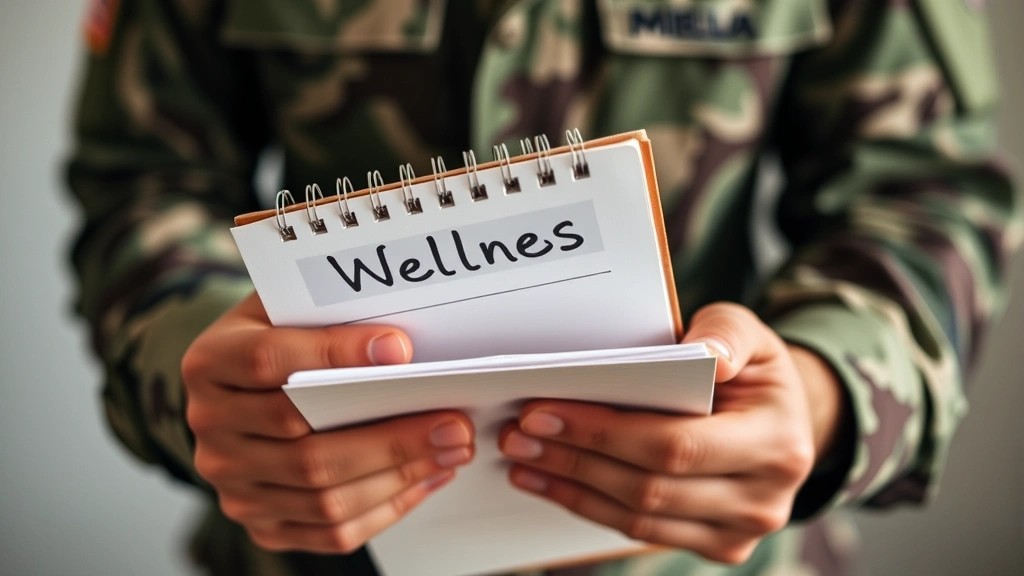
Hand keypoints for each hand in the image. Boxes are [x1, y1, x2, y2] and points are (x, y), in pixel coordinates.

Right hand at [182, 292, 474, 553]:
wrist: (239, 386)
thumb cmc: (280, 335)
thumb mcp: (287, 307)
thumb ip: (330, 315)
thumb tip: (401, 345)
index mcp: (211, 363)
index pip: (268, 360)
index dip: (335, 354)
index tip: (401, 349)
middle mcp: (211, 427)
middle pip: (305, 444)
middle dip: (391, 436)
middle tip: (453, 422)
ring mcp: (233, 481)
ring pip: (323, 493)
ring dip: (398, 475)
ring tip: (450, 450)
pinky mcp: (260, 520)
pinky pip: (330, 530)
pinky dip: (387, 507)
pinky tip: (426, 477)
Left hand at [499, 303, 844, 563]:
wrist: (782, 419)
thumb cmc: (751, 370)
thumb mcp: (750, 334)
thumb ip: (726, 332)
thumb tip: (706, 356)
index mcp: (776, 442)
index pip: (676, 444)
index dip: (603, 433)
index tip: (544, 411)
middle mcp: (764, 499)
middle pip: (649, 486)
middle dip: (573, 459)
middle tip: (519, 434)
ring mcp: (740, 531)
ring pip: (638, 517)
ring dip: (570, 487)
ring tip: (523, 457)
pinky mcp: (718, 546)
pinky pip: (641, 530)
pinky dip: (588, 506)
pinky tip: (551, 482)